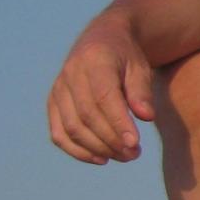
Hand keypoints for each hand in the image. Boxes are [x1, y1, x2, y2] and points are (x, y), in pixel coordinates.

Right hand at [47, 21, 156, 163]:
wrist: (102, 40)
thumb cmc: (126, 57)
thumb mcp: (140, 67)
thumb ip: (141, 91)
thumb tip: (146, 117)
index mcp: (94, 61)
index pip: (104, 98)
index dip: (118, 123)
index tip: (135, 144)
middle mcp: (71, 75)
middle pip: (87, 117)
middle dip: (111, 140)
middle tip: (135, 154)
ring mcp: (58, 90)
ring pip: (72, 128)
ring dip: (97, 149)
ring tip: (124, 157)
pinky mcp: (53, 104)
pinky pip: (59, 133)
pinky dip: (77, 151)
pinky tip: (101, 159)